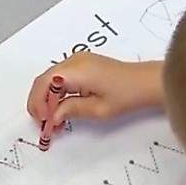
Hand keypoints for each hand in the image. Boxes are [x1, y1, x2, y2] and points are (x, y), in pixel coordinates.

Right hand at [27, 53, 162, 125]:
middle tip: (43, 123)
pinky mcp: (83, 64)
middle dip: (40, 102)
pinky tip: (62, 109)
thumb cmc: (128, 94)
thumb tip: (53, 116)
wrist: (147, 82)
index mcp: (77, 71)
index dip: (38, 103)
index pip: (44, 84)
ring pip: (51, 79)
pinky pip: (61, 77)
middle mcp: (74, 61)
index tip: (43, 121)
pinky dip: (57, 92)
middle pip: (44, 80)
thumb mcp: (98, 109)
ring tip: (53, 120)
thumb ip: (71, 110)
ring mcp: (78, 60)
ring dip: (48, 98)